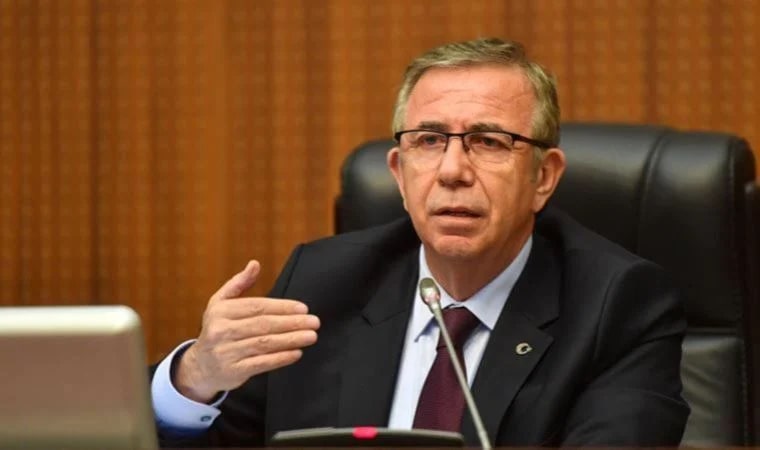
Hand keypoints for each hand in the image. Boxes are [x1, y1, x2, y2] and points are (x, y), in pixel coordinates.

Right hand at [174, 260, 319, 402]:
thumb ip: (239, 283)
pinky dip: (281, 358)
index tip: (303, 308)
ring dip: (291, 339)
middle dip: (292, 323)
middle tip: (313, 322)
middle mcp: (222, 330)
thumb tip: (255, 264)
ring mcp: (227, 352)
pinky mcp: (234, 371)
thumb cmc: (217, 330)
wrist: (200, 367)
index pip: (257, 306)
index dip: (282, 307)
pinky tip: (296, 353)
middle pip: (264, 324)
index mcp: (221, 311)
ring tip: (310, 336)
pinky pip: (262, 363)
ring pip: (265, 344)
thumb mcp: (220, 303)